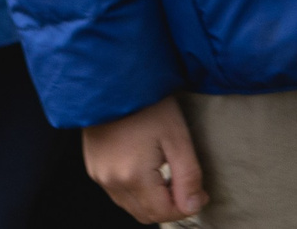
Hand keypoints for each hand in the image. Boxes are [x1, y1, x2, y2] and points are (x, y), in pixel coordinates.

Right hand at [82, 97, 206, 223]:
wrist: (114, 81)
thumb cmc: (149, 104)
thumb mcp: (177, 137)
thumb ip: (188, 176)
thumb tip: (195, 205)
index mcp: (133, 176)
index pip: (162, 213)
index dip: (186, 208)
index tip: (202, 193)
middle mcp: (112, 182)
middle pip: (145, 215)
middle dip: (170, 207)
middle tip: (188, 186)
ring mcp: (100, 176)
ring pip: (131, 207)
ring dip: (153, 201)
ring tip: (170, 177)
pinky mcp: (94, 168)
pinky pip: (118, 193)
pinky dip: (137, 191)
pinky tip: (150, 171)